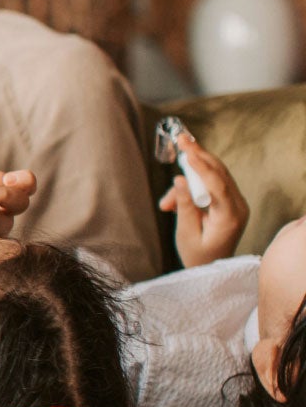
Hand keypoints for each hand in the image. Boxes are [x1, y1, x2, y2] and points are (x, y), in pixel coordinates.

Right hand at [159, 136, 246, 267]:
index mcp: (230, 216)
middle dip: (199, 155)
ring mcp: (236, 203)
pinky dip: (192, 186)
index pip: (217, 183)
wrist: (211, 269)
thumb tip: (180, 179)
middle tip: (181, 138)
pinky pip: (212, 184)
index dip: (201, 165)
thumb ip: (185, 205)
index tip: (186, 149)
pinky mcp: (229, 202)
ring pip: (214, 176)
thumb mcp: (186, 233)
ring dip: (189, 178)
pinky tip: (173, 203)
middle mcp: (238, 206)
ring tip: (167, 204)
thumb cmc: (197, 256)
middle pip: (219, 172)